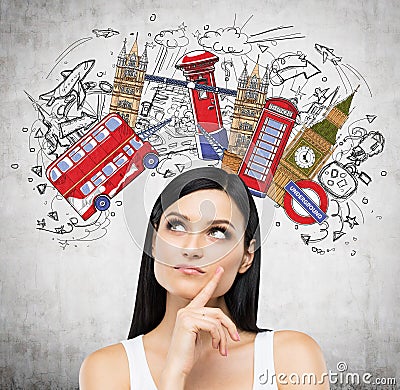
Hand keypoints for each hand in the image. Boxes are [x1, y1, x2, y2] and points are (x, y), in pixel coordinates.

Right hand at [160, 266, 239, 382]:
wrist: (177, 366)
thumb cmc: (187, 353)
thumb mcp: (201, 335)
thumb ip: (208, 324)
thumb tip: (223, 323)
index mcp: (189, 312)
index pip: (203, 293)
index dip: (213, 281)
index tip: (220, 270)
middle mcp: (186, 310)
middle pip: (217, 311)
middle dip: (229, 325)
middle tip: (234, 338)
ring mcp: (186, 315)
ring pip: (216, 320)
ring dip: (223, 336)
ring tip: (221, 348)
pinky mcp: (188, 321)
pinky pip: (212, 326)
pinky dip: (218, 337)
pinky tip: (215, 346)